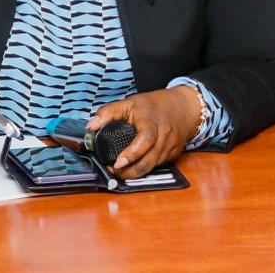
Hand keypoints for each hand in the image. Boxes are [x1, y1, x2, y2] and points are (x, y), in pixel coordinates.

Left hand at [87, 86, 202, 179]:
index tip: (118, 163)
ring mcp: (170, 147)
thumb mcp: (130, 102)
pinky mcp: (173, 155)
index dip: (132, 153)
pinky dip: (146, 168)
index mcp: (152, 122)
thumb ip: (109, 112)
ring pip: (152, 167)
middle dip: (129, 172)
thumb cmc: (155, 105)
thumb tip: (91, 126)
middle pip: (148, 161)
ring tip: (121, 169)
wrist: (184, 107)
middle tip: (114, 170)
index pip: (145, 140)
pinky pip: (158, 166)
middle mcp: (164, 136)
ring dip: (136, 172)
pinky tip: (136, 165)